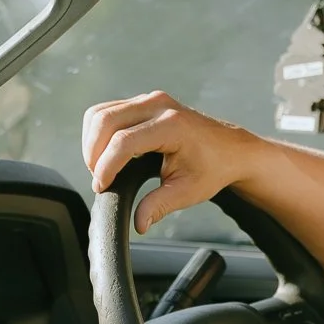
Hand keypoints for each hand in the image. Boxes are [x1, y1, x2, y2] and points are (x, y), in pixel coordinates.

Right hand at [82, 91, 258, 234]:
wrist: (231, 149)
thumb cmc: (213, 169)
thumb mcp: (187, 192)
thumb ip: (159, 205)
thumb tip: (139, 223)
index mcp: (171, 126)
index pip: (124, 142)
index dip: (106, 167)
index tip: (102, 188)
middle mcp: (158, 105)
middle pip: (104, 121)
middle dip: (92, 153)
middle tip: (99, 180)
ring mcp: (149, 100)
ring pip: (100, 113)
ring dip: (92, 142)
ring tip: (101, 169)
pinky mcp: (143, 102)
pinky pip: (107, 112)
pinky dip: (98, 133)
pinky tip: (107, 155)